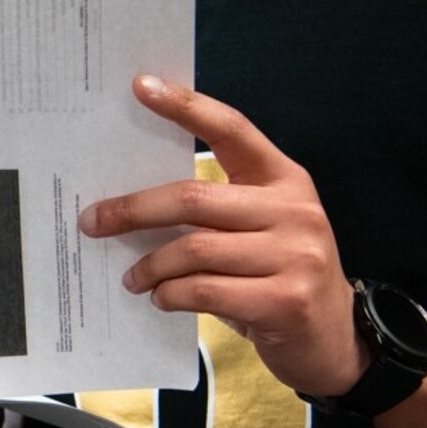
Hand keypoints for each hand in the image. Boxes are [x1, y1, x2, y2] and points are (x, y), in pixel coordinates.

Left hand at [82, 75, 365, 396]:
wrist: (333, 340)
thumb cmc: (278, 276)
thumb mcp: (259, 230)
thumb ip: (214, 209)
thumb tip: (129, 203)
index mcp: (285, 179)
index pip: (232, 129)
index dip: (186, 106)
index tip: (141, 87)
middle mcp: (295, 210)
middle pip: (192, 197)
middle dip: (132, 210)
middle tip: (93, 222)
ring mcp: (296, 255)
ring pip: (193, 249)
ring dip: (150, 266)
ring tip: (133, 277)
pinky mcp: (286, 300)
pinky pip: (203, 290)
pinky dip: (170, 294)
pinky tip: (162, 298)